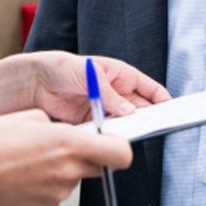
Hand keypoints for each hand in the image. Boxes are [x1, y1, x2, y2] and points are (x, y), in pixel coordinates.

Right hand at [0, 108, 132, 205]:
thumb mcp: (32, 117)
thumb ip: (60, 126)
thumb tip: (70, 131)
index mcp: (69, 143)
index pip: (120, 154)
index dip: (120, 148)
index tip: (112, 142)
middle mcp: (69, 170)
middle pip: (100, 167)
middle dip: (90, 156)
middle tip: (66, 147)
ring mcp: (58, 193)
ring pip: (75, 178)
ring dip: (64, 169)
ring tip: (33, 159)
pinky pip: (58, 193)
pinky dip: (49, 184)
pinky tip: (26, 175)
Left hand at [29, 51, 171, 124]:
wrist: (35, 82)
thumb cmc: (62, 67)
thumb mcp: (91, 75)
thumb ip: (110, 94)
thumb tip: (129, 111)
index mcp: (121, 75)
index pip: (150, 89)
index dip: (162, 100)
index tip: (170, 112)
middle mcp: (116, 92)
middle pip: (140, 108)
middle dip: (147, 118)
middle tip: (150, 127)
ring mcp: (105, 107)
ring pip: (124, 122)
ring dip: (127, 128)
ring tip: (128, 134)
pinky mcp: (92, 121)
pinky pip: (107, 130)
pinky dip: (109, 135)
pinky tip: (109, 137)